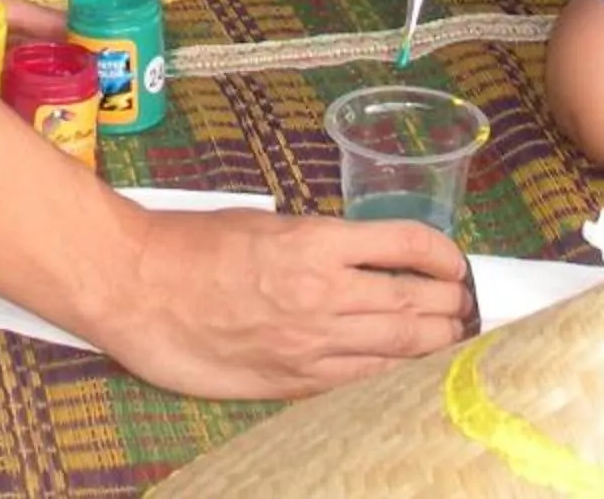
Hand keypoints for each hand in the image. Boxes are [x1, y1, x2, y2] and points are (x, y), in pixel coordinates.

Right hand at [103, 206, 465, 399]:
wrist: (138, 288)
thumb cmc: (193, 245)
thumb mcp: (267, 223)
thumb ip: (319, 245)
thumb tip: (363, 260)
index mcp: (317, 242)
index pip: (406, 246)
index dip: (443, 255)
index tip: (455, 262)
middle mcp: (323, 294)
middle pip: (415, 303)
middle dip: (451, 306)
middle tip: (466, 306)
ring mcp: (310, 344)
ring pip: (397, 348)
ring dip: (435, 344)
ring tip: (453, 339)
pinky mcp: (292, 381)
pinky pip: (359, 380)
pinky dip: (393, 375)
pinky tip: (409, 372)